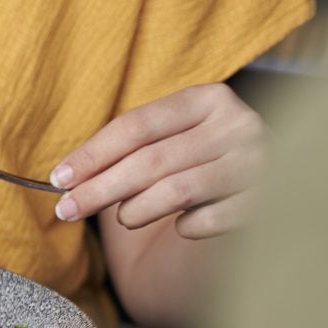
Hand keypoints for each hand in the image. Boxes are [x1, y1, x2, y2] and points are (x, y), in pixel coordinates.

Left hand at [50, 84, 263, 238]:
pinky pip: (208, 221)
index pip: (136, 126)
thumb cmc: (200, 163)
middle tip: (66, 210)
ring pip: (176, 192)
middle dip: (100, 189)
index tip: (59, 179)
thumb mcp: (168, 142)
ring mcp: (259, 163)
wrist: (268, 191)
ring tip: (125, 217)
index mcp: (208, 99)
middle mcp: (239, 125)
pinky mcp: (267, 201)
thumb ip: (126, 151)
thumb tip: (65, 178)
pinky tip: (179, 225)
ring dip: (136, 210)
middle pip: (151, 160)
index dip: (92, 154)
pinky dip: (184, 228)